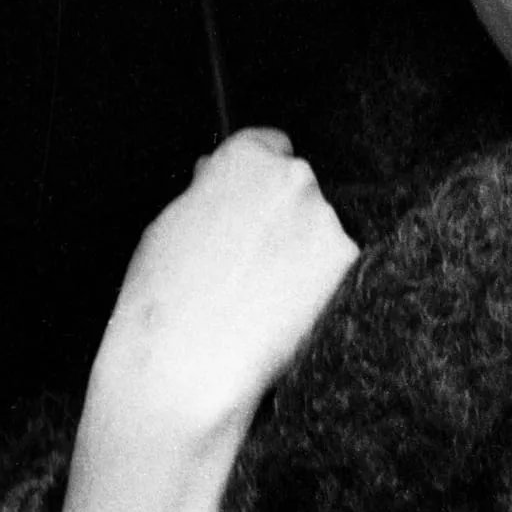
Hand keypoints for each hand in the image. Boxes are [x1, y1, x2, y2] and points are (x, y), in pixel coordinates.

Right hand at [56, 129, 357, 511]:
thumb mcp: (167, 226)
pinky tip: (285, 316)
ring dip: (304, 255)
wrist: (189, 366)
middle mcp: (294, 178)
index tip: (255, 206)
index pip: (270, 145)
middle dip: (284, 217)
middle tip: (255, 265)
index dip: (260, 179)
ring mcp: (327, 220)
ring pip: (321, 233)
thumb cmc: (163, 300)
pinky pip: (338, 271)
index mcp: (243, 158)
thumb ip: (205, 192)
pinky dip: (320, 290)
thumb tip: (217, 173)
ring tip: (264, 300)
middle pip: (299, 189)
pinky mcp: (349, 265)